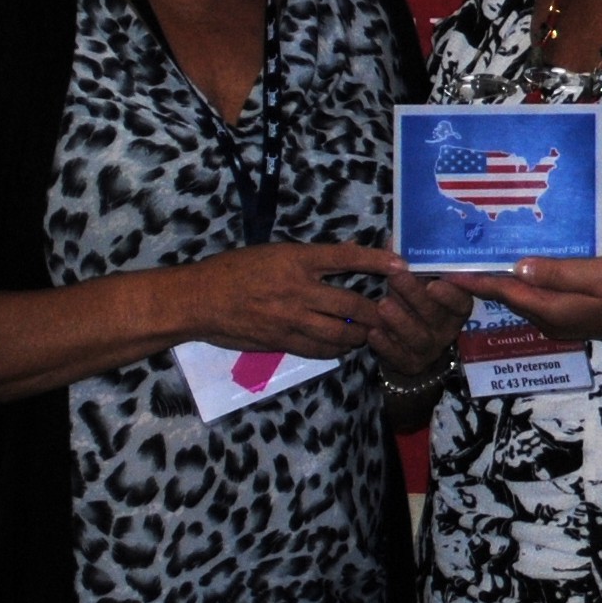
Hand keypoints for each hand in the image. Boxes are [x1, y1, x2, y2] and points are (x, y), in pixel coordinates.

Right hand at [180, 242, 405, 357]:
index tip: (401, 264)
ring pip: (338, 332)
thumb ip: (309, 258)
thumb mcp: (274, 252)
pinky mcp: (281, 341)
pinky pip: (317, 349)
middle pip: (351, 303)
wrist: (200, 299)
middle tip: (392, 312)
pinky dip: (335, 349)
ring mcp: (290, 319)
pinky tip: (342, 347)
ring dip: (359, 334)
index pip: (347, 257)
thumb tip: (344, 256)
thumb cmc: (235, 269)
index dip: (378, 260)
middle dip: (376, 311)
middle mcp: (298, 289)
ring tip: (369, 332)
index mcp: (297, 259)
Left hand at [371, 274, 474, 376]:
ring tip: (382, 305)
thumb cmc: (414, 304)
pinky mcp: (410, 364)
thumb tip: (393, 239)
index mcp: (455, 307)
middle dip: (415, 295)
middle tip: (396, 277)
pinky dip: (385, 345)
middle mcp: (446, 329)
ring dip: (400, 320)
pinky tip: (372, 332)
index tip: (433, 283)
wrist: (410, 348)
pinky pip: (398, 356)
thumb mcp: (417, 285)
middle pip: (434, 314)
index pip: (460, 301)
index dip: (449, 294)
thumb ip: (409, 264)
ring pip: (417, 337)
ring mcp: (429, 349)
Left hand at [457, 234, 601, 347]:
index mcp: (552, 310)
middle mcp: (553, 318)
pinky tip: (595, 241)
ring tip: (522, 229)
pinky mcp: (581, 309)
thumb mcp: (597, 275)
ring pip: (537, 284)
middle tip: (472, 242)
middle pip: (513, 290)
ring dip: (535, 260)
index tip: (444, 269)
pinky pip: (561, 284)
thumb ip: (556, 272)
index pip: (503, 292)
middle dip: (492, 269)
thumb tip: (517, 267)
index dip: (473, 280)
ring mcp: (567, 316)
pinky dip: (568, 264)